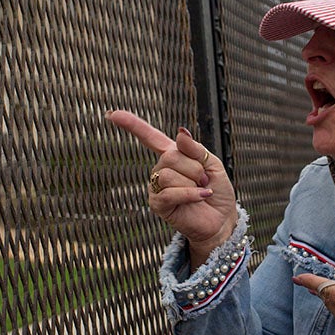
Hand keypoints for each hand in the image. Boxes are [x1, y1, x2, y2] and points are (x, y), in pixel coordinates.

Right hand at [107, 110, 237, 262]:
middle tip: (204, 179)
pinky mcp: (158, 205)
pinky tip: (201, 196)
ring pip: (169, 174)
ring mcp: (157, 187)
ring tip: (201, 190)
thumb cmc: (216, 190)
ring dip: (193, 182)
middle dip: (194, 168)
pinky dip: (190, 194)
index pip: (150, 137)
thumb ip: (195, 148)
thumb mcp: (211, 163)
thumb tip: (180, 132)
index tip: (112, 115)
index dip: (131, 125)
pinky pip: (170, 193)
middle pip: (170, 156)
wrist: (222, 219)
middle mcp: (161, 169)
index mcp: (172, 155)